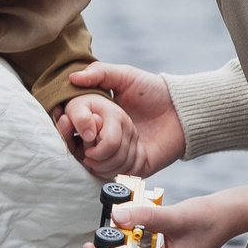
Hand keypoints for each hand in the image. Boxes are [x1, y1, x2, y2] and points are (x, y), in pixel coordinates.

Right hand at [53, 62, 182, 177]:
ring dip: (109, 152)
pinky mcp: (130, 168)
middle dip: (87, 142)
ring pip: (96, 164)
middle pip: (77, 150)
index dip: (65, 126)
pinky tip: (136, 149)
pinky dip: (122, 163)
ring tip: (127, 136)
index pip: (68, 127)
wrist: (182, 112)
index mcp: (95, 117)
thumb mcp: (126, 76)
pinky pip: (116, 174)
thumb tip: (73, 77)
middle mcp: (100, 138)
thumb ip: (100, 73)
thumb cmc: (153, 90)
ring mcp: (115, 155)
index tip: (67, 120)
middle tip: (96, 133)